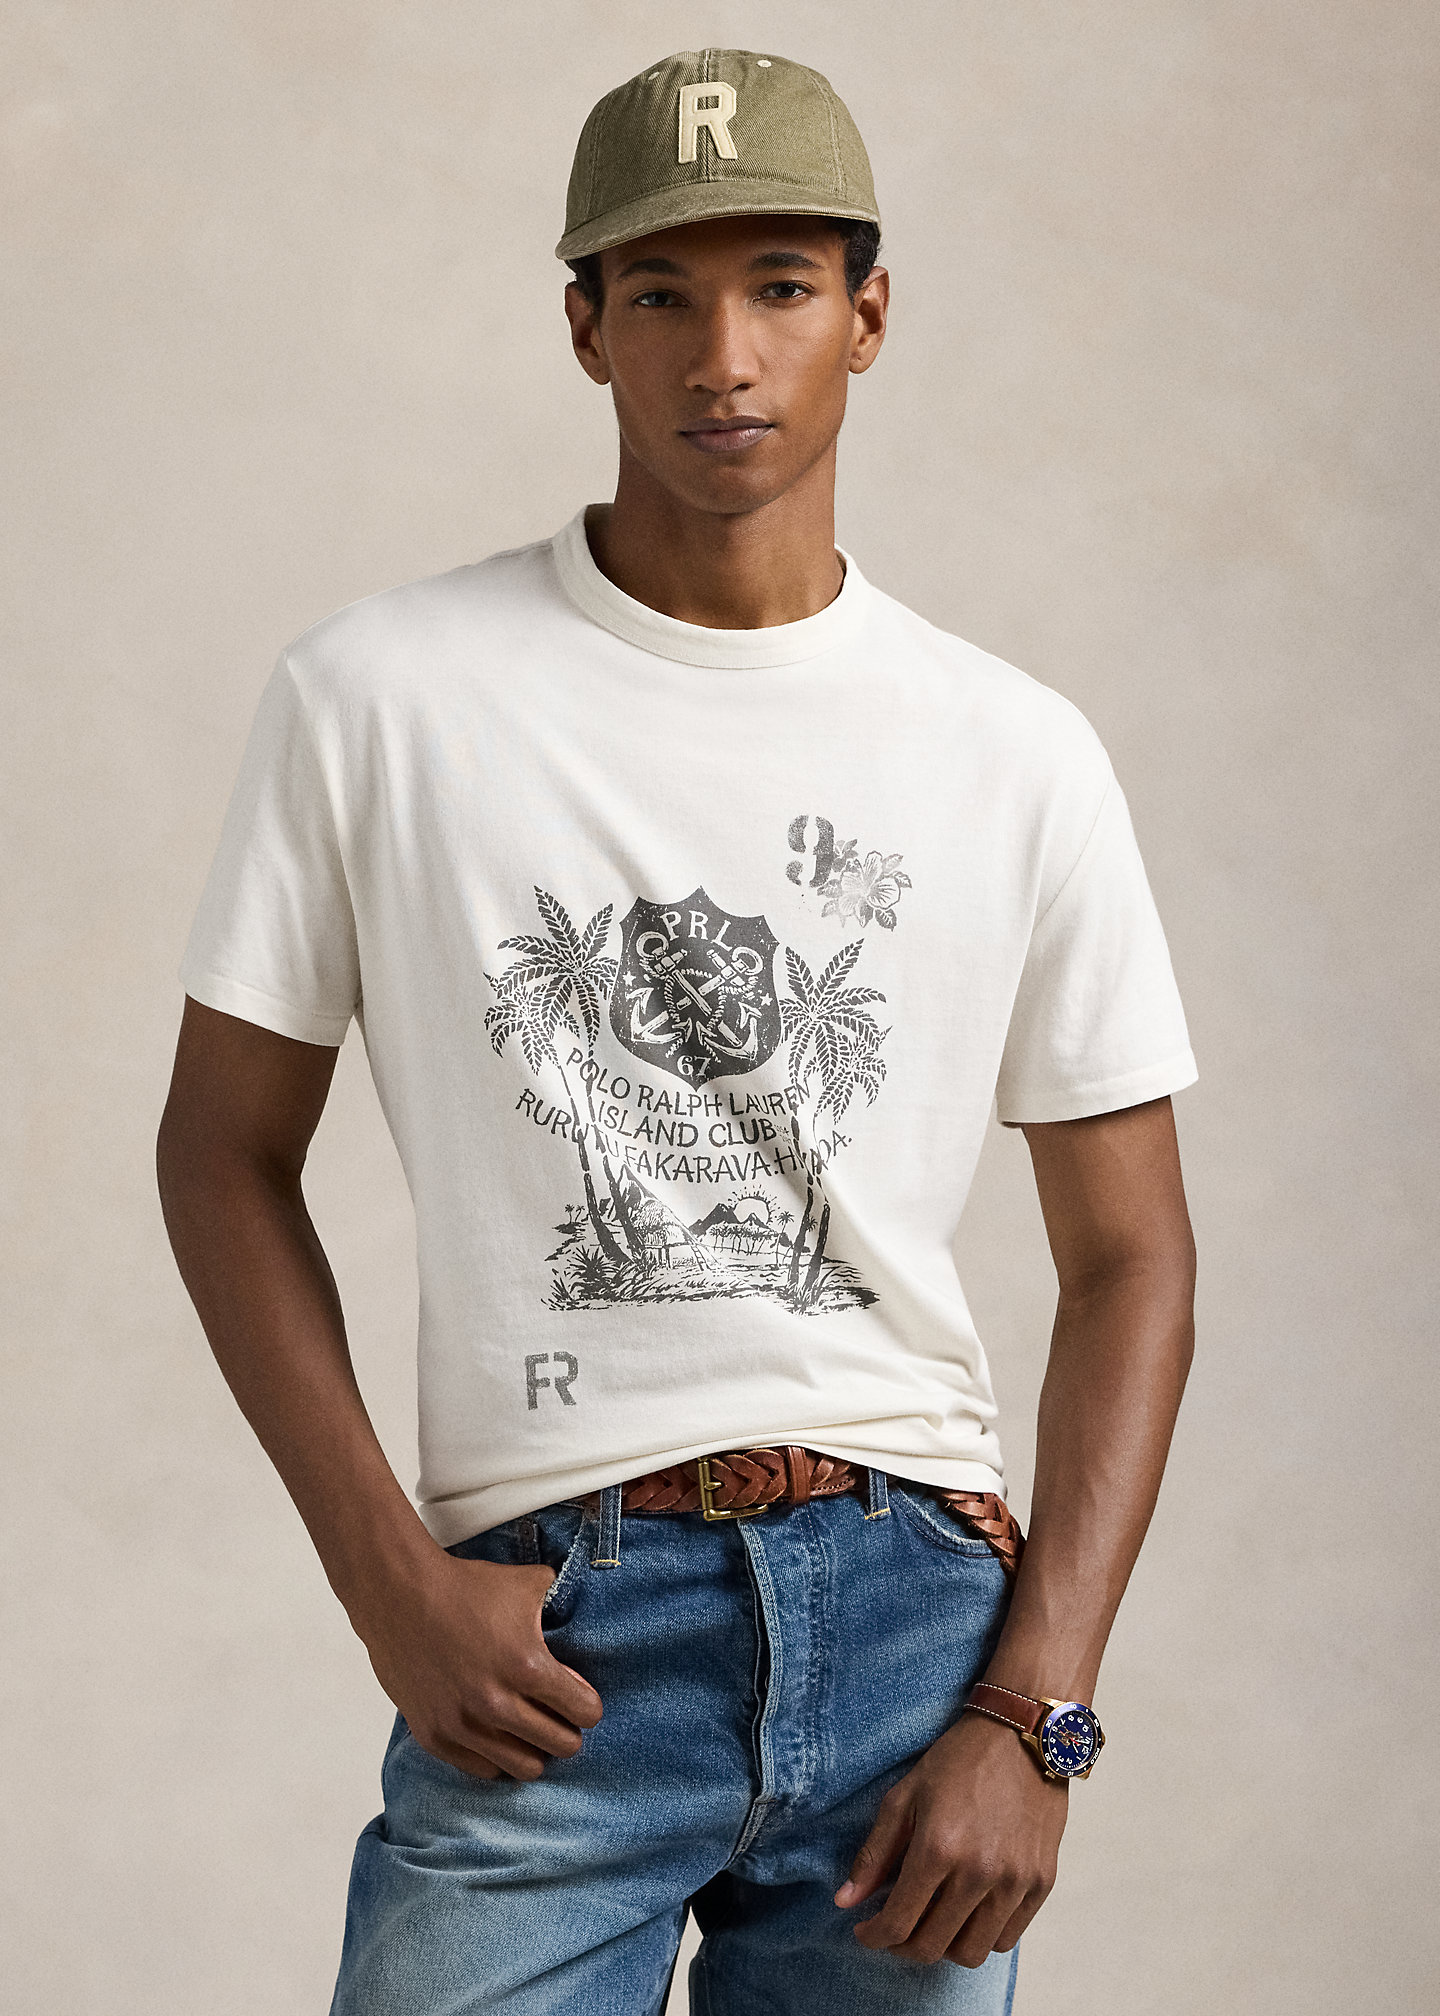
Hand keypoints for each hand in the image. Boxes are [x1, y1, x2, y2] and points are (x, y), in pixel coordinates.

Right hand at [358, 1550, 603, 1781]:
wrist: (399, 1594)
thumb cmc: (465, 1587)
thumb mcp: (528, 1583)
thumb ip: (562, 1601)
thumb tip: (583, 1612)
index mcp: (528, 1667)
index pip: (586, 1714)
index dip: (587, 1704)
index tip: (576, 1695)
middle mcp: (497, 1704)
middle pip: (563, 1747)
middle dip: (566, 1729)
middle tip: (555, 1714)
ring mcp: (463, 1725)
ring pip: (525, 1768)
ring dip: (532, 1749)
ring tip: (525, 1727)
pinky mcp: (434, 1736)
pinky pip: (482, 1769)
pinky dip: (494, 1755)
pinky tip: (493, 1732)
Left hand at [834, 1711, 1067, 1966]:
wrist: (1021, 1734)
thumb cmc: (958, 1759)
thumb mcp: (905, 1795)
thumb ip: (875, 1853)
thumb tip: (845, 1902)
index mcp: (938, 1848)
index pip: (898, 1923)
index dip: (874, 1937)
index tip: (866, 1932)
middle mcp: (979, 1873)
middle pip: (932, 1947)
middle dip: (903, 1946)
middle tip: (894, 1928)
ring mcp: (1014, 1882)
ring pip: (971, 1953)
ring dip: (944, 1946)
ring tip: (932, 1921)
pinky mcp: (1041, 1883)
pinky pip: (1006, 1938)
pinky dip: (981, 1936)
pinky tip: (967, 1912)